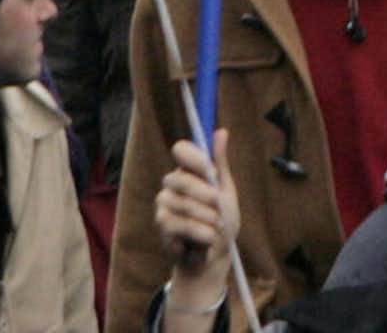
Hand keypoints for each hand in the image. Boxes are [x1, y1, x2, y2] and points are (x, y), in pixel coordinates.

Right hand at [154, 130, 237, 314]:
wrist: (214, 255)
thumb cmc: (222, 218)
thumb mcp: (226, 189)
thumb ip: (220, 162)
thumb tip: (221, 131)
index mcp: (188, 170)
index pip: (181, 149)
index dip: (194, 157)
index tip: (211, 171)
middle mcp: (171, 184)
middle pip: (180, 178)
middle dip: (206, 194)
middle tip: (219, 206)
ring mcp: (163, 206)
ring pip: (182, 204)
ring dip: (207, 217)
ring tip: (216, 226)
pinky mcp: (161, 228)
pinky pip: (179, 225)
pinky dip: (199, 232)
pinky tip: (207, 238)